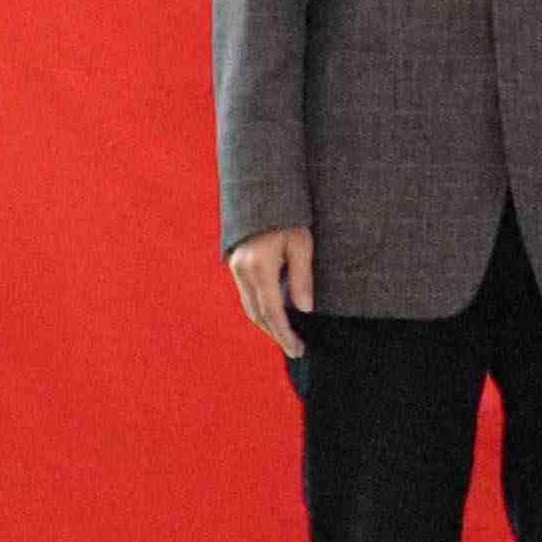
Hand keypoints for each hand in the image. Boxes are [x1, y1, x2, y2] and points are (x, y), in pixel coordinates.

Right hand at [228, 227, 314, 357]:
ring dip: (267, 324)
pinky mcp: (236, 263)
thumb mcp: (301, 243)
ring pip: (249, 306)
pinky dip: (261, 309)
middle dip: (276, 334)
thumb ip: (302, 278)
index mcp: (259, 266)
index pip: (272, 312)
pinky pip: (248, 294)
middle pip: (257, 314)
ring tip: (288, 336)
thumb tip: (305, 310)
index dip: (285, 334)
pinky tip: (276, 315)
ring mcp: (236, 267)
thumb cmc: (288, 215)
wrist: (262, 193)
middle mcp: (242, 270)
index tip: (298, 349)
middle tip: (296, 349)